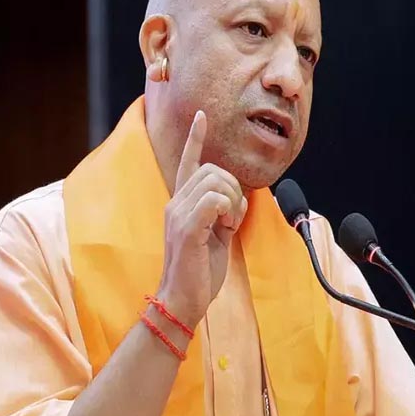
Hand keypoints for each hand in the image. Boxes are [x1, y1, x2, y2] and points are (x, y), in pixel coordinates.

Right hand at [156, 110, 247, 326]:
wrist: (184, 299)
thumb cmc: (200, 271)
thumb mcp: (216, 236)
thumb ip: (223, 213)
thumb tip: (239, 199)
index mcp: (181, 203)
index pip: (188, 162)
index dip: (196, 139)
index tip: (202, 116)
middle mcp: (175, 203)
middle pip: (214, 170)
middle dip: (235, 190)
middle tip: (233, 218)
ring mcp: (178, 214)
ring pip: (217, 182)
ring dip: (233, 202)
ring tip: (228, 225)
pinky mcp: (186, 227)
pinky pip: (215, 199)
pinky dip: (229, 210)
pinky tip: (226, 228)